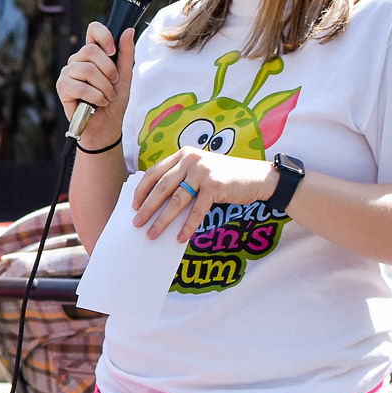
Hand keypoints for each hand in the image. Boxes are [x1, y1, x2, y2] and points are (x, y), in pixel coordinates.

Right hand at [55, 20, 135, 151]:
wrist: (106, 125)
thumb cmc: (114, 101)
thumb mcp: (125, 75)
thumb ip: (126, 53)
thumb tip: (129, 29)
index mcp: (92, 54)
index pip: (93, 30)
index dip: (103, 35)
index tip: (113, 51)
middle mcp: (78, 59)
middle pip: (91, 50)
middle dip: (109, 70)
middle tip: (114, 84)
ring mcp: (68, 72)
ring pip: (87, 69)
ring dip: (104, 87)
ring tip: (107, 97)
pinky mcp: (62, 87)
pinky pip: (81, 86)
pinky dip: (95, 96)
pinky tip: (98, 103)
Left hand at [134, 147, 279, 240]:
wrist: (258, 177)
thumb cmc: (225, 177)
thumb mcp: (200, 172)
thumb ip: (181, 180)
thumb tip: (156, 206)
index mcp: (183, 155)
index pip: (154, 172)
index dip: (142, 190)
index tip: (134, 205)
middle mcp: (190, 160)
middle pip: (161, 187)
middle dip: (147, 208)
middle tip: (136, 223)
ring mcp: (203, 171)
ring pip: (176, 201)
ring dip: (162, 220)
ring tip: (151, 234)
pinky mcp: (215, 185)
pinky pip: (196, 210)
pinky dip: (187, 226)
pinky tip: (180, 237)